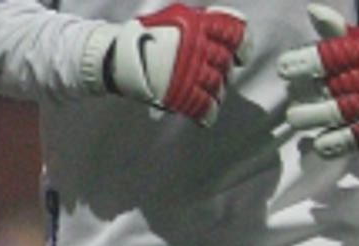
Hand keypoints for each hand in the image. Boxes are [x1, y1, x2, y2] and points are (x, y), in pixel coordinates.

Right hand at [82, 4, 251, 126]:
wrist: (115, 57)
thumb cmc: (148, 37)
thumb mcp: (176, 18)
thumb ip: (205, 25)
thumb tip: (233, 37)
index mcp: (196, 25)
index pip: (235, 33)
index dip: (243, 46)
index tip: (240, 57)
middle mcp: (196, 47)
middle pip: (226, 65)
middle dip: (221, 72)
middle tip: (208, 74)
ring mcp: (189, 72)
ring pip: (218, 88)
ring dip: (213, 93)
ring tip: (200, 91)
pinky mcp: (181, 95)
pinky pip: (206, 108)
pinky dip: (207, 113)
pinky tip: (202, 113)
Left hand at [278, 4, 358, 157]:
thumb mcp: (355, 38)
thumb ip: (332, 28)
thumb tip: (312, 11)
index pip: (329, 57)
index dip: (304, 62)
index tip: (283, 69)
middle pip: (332, 88)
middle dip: (306, 94)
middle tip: (288, 93)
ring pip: (340, 114)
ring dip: (315, 119)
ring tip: (295, 119)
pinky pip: (356, 138)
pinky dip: (336, 145)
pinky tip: (319, 146)